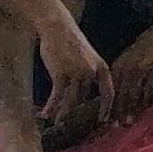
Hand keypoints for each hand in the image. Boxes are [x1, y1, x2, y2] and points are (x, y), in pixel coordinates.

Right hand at [33, 16, 111, 140]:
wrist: (57, 26)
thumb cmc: (70, 42)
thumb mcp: (86, 57)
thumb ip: (87, 73)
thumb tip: (83, 93)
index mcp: (102, 68)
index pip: (108, 93)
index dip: (107, 109)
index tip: (104, 122)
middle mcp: (92, 72)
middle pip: (85, 100)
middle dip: (77, 114)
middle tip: (69, 125)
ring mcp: (77, 73)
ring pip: (71, 101)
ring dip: (62, 114)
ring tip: (56, 123)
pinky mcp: (61, 74)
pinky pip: (57, 97)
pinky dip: (51, 107)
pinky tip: (44, 114)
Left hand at [103, 16, 152, 122]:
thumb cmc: (148, 47)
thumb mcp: (130, 57)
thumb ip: (122, 73)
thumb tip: (114, 92)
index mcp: (119, 65)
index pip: (110, 89)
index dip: (107, 106)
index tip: (104, 120)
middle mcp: (128, 67)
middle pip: (120, 94)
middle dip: (117, 111)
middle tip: (115, 127)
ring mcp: (142, 68)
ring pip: (134, 93)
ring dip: (130, 109)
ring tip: (128, 122)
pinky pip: (149, 88)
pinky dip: (146, 101)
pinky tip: (144, 110)